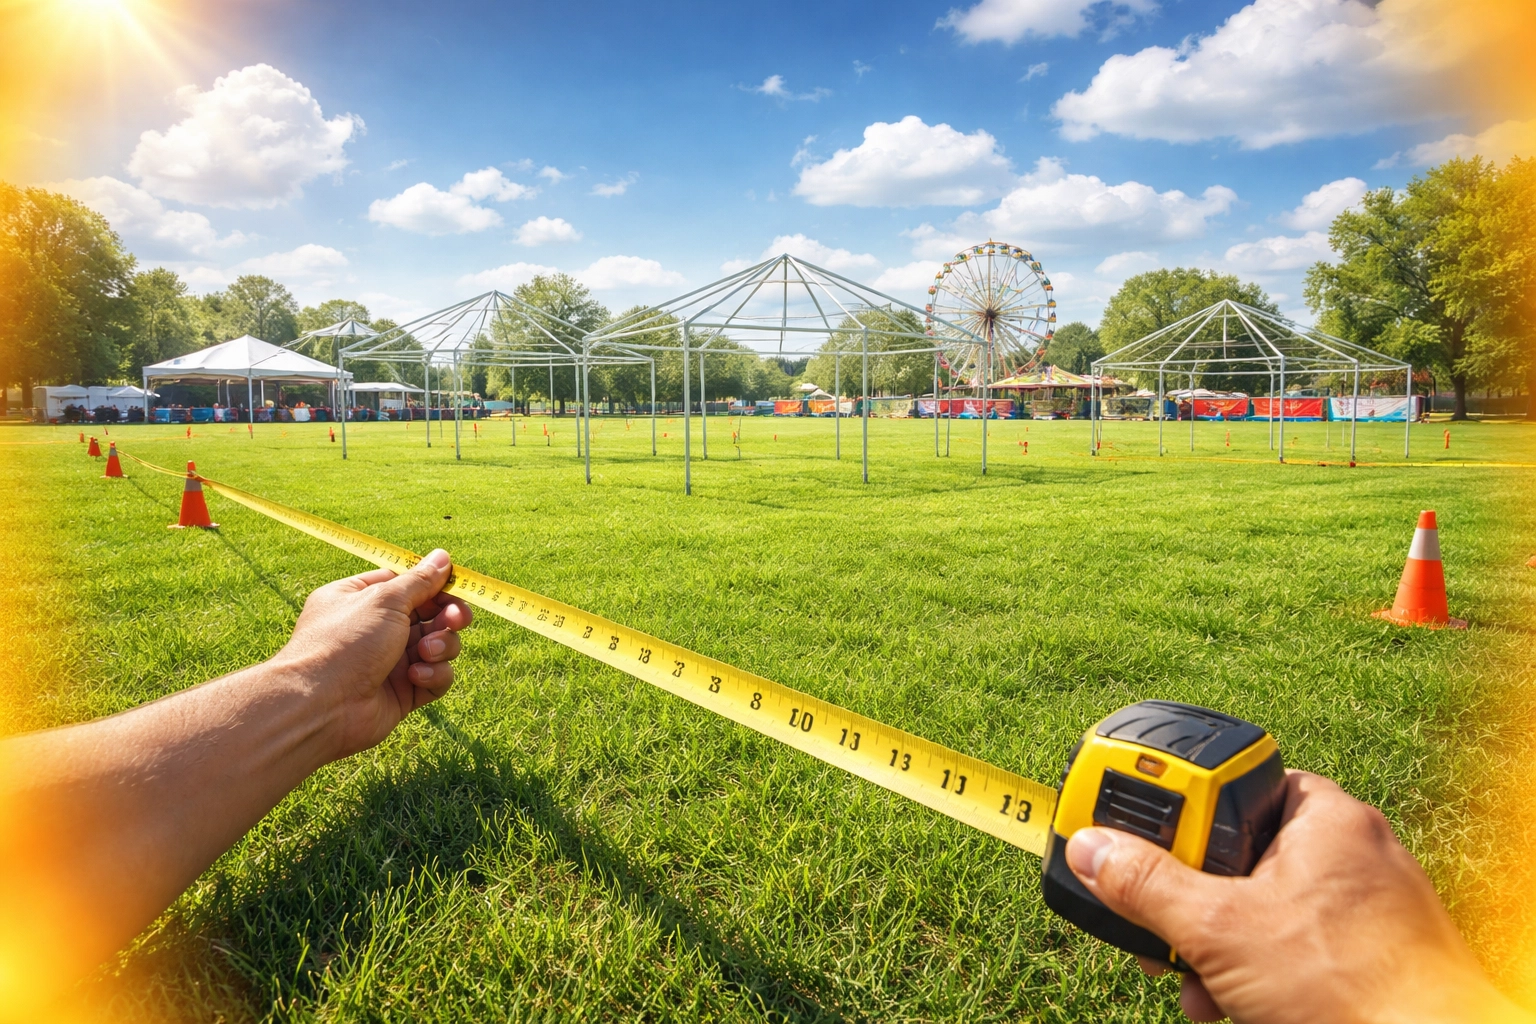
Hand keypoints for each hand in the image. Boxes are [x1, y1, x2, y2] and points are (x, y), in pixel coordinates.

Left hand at [274, 549, 471, 759]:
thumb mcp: (385, 601)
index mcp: (361, 599)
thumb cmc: (346, 643)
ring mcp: (391, 662)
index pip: (407, 584)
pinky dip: (433, 675)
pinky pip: (435, 678)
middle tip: (457, 619)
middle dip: (448, 616)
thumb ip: (419, 581)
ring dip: (441, 646)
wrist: (321, 706)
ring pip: (438, 646)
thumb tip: (442, 556)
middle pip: (429, 615)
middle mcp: (376, 629)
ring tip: (426, 652)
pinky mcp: (404, 692)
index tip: (456, 585)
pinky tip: (415, 677)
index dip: (434, 585)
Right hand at [1065, 770, 1526, 1023]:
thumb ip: (1146, 885)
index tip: (1140, 831)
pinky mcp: (1370, 956)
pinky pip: (1293, 947)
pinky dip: (1256, 974)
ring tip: (1199, 984)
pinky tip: (1235, 1006)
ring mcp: (1366, 908)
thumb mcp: (1219, 930)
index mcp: (1325, 817)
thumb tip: (1091, 850)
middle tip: (1161, 926)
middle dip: (1191, 903)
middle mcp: (1352, 851)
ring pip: (1262, 909)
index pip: (1236, 782)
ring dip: (1215, 949)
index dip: (1182, 809)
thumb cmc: (1351, 988)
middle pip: (1240, 855)